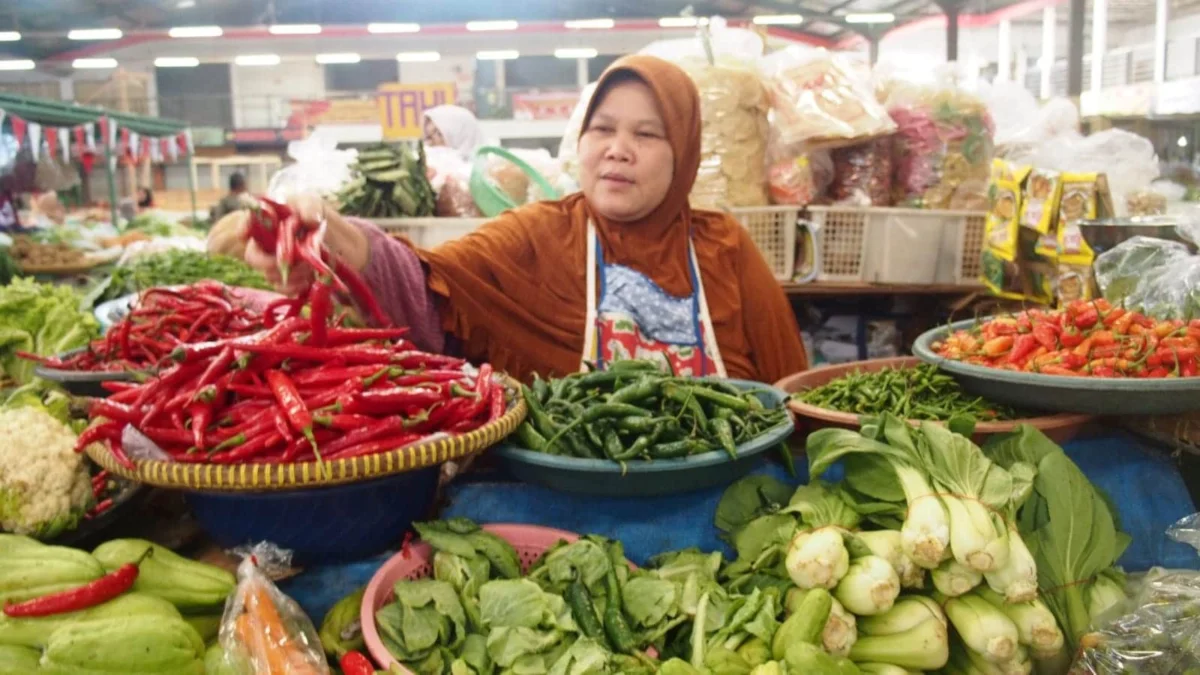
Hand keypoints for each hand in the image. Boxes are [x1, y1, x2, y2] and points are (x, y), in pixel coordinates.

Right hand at [242, 192, 366, 296]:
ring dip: (291, 274)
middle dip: (270, 262)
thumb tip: (310, 220)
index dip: (243, 228)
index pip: (246, 224)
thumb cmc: (310, 213)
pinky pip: (283, 288)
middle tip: (291, 260)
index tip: (244, 233)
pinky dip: (296, 286)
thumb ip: (309, 208)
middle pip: (253, 258)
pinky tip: (307, 279)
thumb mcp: (311, 204)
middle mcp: (263, 244)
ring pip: (271, 275)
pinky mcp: (285, 278)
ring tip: (308, 265)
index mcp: (265, 221)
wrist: (326, 232)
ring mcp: (272, 263)